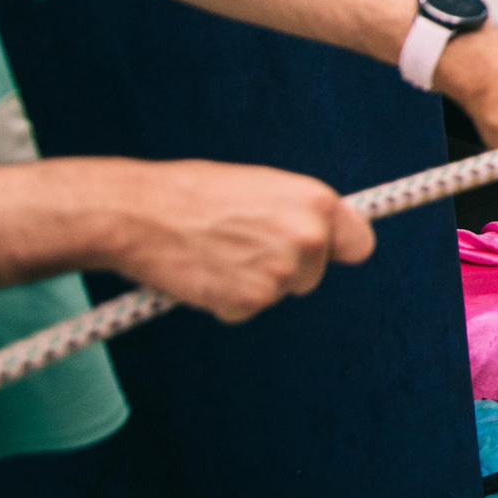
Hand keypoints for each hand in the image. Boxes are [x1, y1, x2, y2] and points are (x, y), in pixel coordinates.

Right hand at [106, 159, 374, 322]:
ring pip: (278, 292)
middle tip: (239, 246)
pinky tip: (203, 273)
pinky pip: (246, 309)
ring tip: (215, 253)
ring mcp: (281, 273)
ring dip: (252, 283)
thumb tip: (316, 234)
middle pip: (312, 274)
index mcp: (317, 202)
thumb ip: (295, 212)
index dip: (337, 250)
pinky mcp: (250, 302)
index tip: (323, 253)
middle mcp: (309, 238)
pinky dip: (226, 300)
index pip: (358, 244)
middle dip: (284, 267)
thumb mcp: (261, 187)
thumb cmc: (193, 192)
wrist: (139, 213)